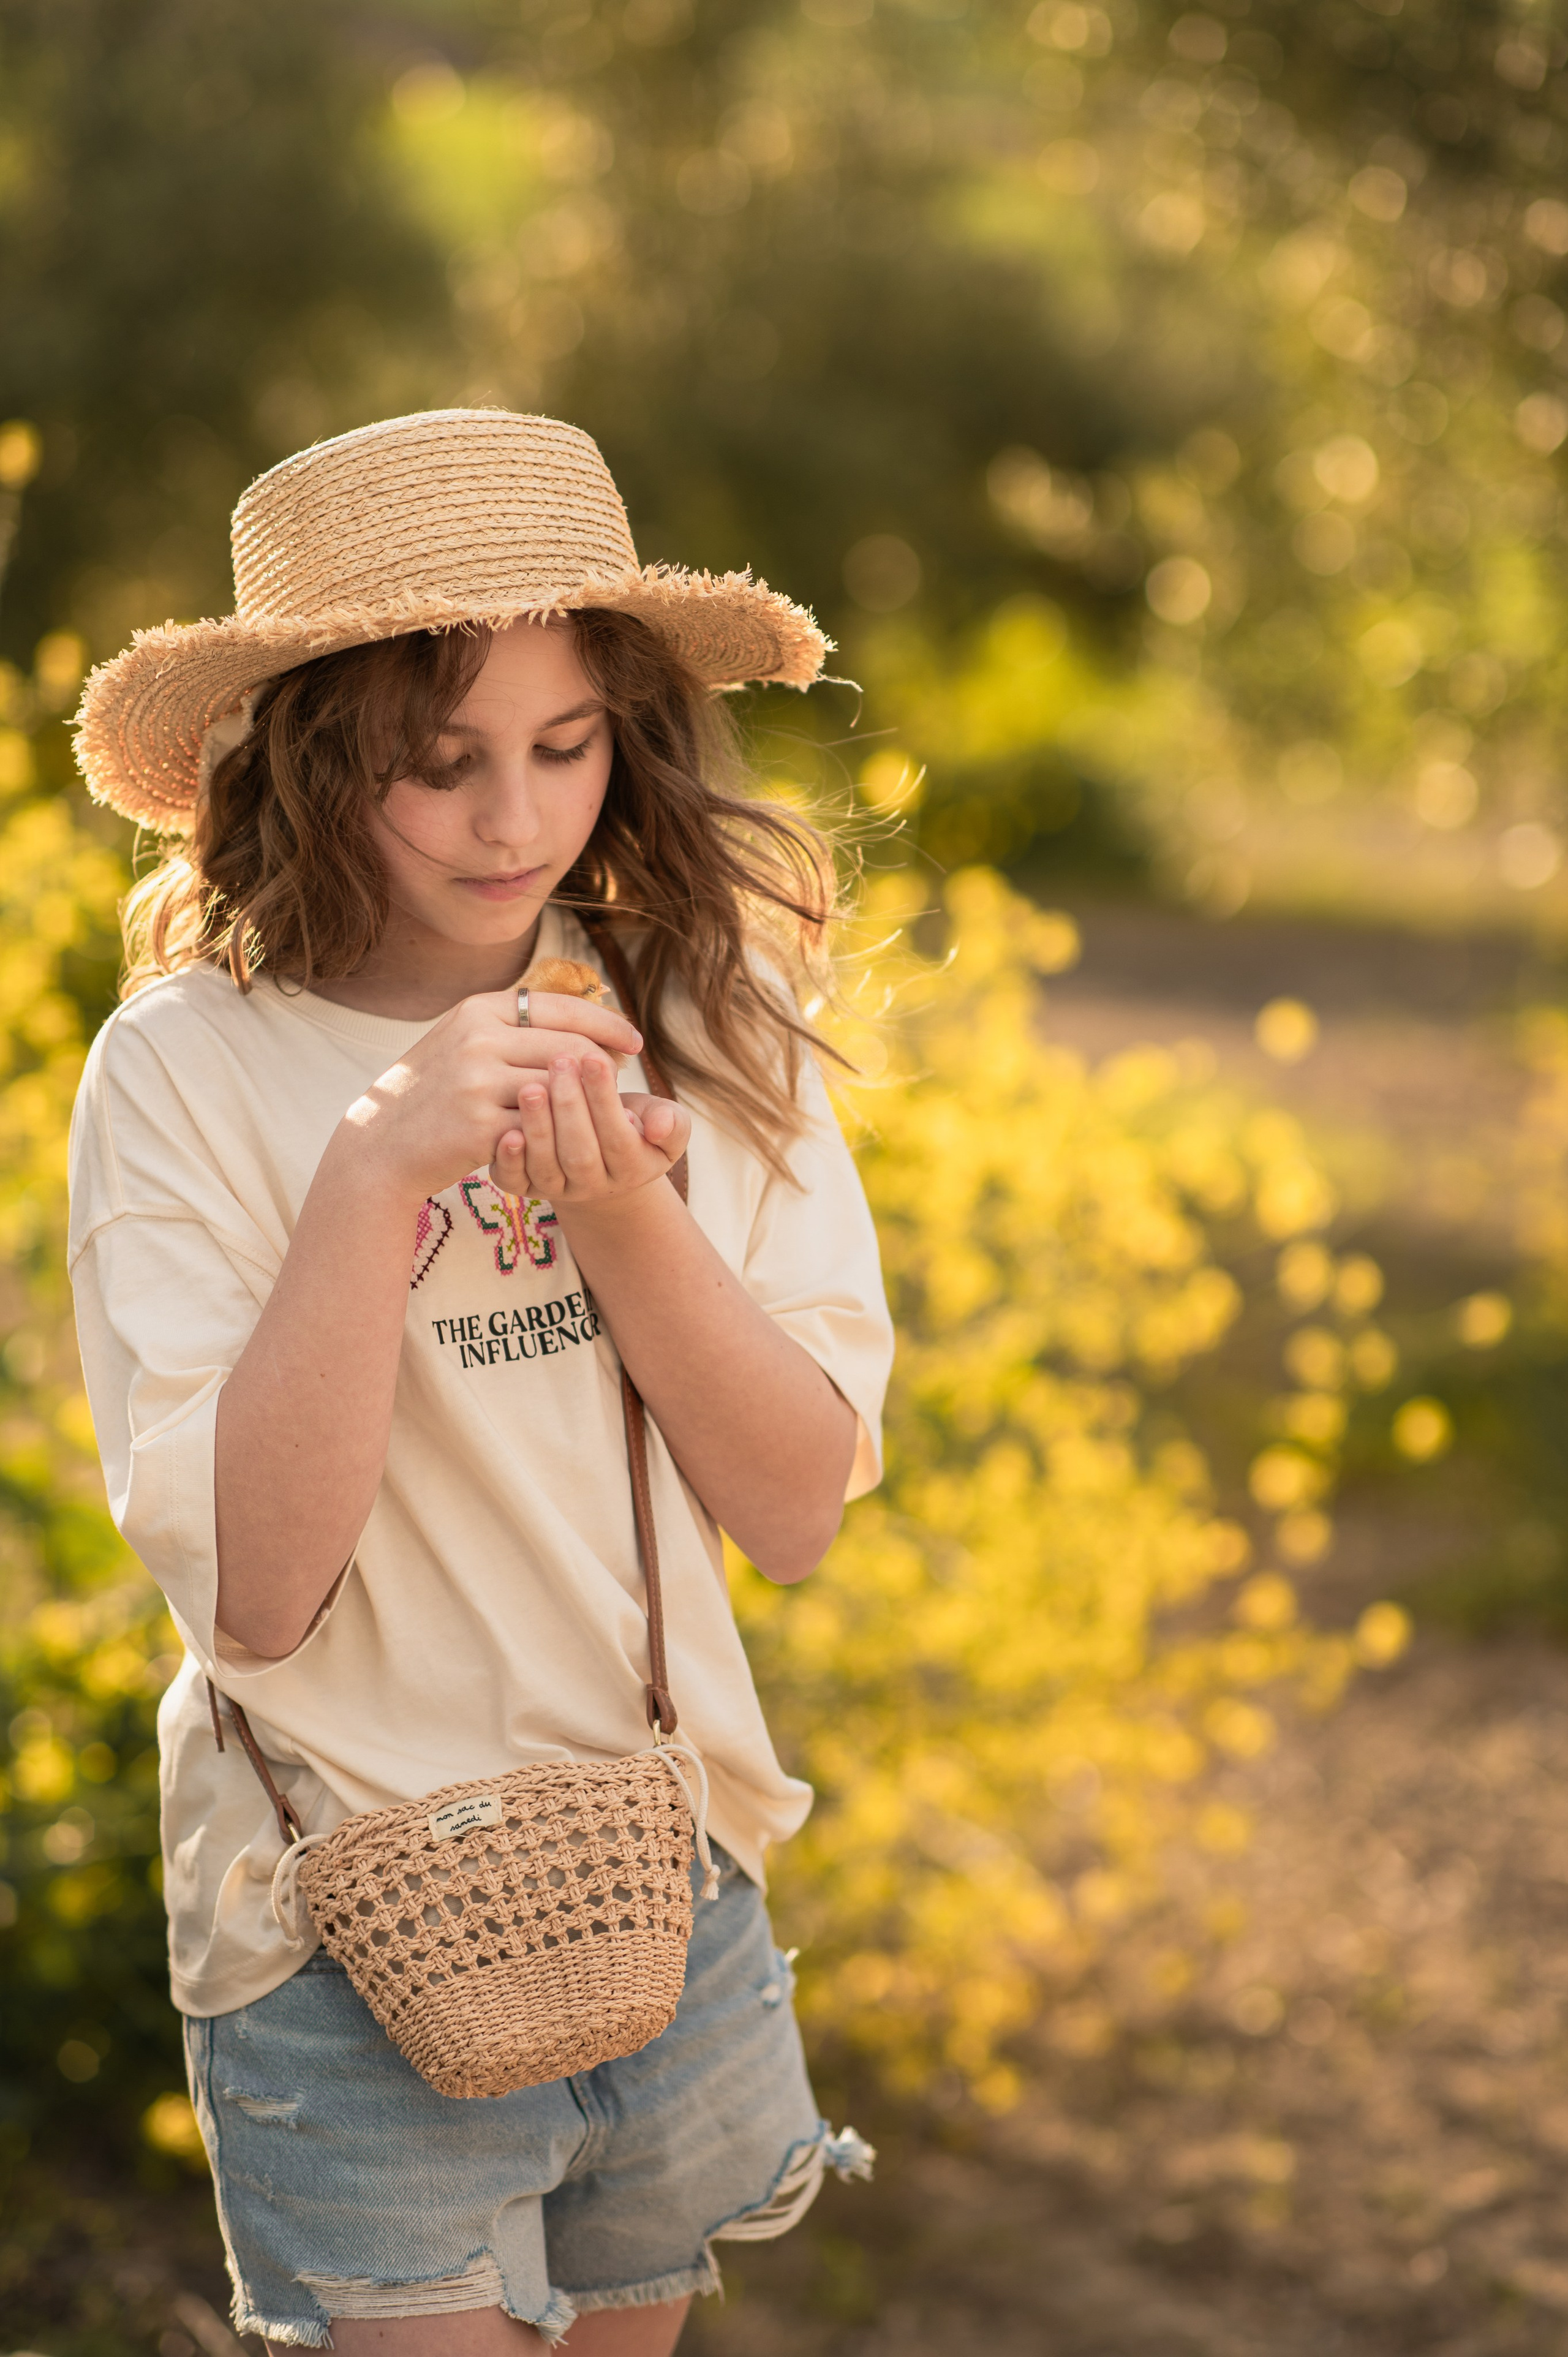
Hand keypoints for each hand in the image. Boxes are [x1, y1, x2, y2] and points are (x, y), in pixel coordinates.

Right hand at [340, 988, 642, 1202]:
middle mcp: (478, 1038)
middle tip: (618, 1084)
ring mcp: (477, 1082)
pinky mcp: (479, 1127)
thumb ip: (513, 1026)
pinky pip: (541, 1128)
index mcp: (479, 1009)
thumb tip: (583, 1021)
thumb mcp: (464, 1040)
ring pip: (561, 1089)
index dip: (607, 1024)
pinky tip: (570, 1140)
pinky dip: (560, 1134)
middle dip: (604, 1067)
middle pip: (571, 1048)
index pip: (562, 1007)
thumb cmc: (433, 1092)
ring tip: (601, 1112)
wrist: (381, 1143)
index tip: (633, 1041)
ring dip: (588, 1104)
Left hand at [491, 1055, 690, 1206]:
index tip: (594, 1057)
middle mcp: (594, 1185)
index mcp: (632, 1169)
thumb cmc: (633, 1124)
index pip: (618, 1137)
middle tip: (560, 1061)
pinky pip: (516, 1181)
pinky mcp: (526, 1187)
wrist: (599, 1155)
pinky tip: (507, 1132)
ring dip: (538, 1127)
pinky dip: (510, 1160)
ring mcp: (558, 1188)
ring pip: (547, 1166)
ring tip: (531, 1087)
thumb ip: (672, 1122)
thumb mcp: (662, 1120)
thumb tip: (659, 1128)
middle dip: (570, 1106)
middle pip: (580, 1153)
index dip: (605, 1099)